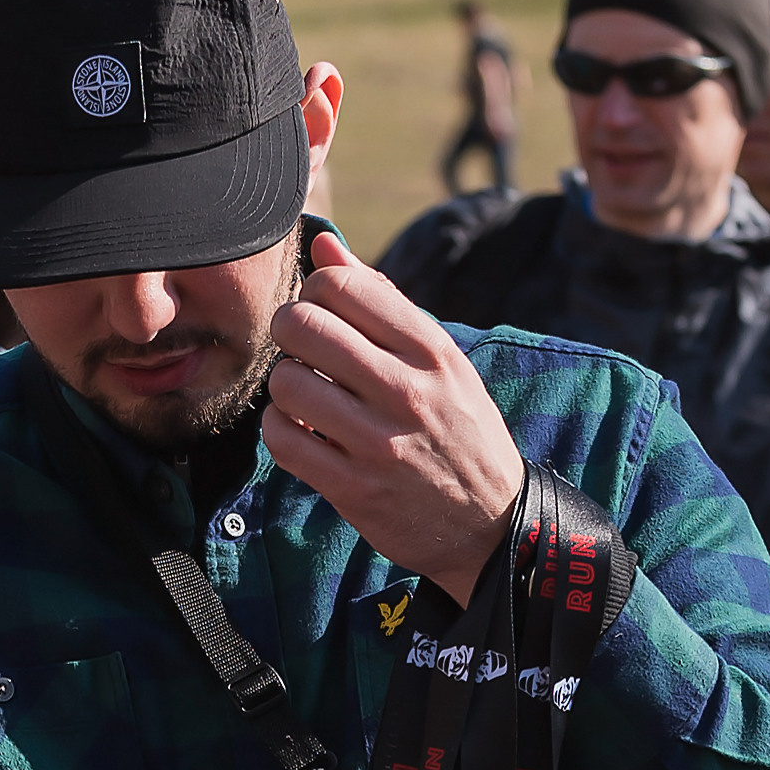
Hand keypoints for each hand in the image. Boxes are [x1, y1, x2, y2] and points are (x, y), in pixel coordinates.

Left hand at [262, 230, 525, 591]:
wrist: (490, 523)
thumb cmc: (457, 428)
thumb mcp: (439, 360)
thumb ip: (381, 302)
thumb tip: (325, 246)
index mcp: (431, 350)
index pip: (344, 287)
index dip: (317, 291)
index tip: (324, 313)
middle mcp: (408, 392)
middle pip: (305, 327)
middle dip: (290, 331)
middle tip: (301, 349)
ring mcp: (380, 444)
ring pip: (287, 384)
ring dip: (285, 386)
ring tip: (305, 395)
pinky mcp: (354, 489)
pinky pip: (282, 440)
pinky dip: (279, 430)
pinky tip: (299, 430)